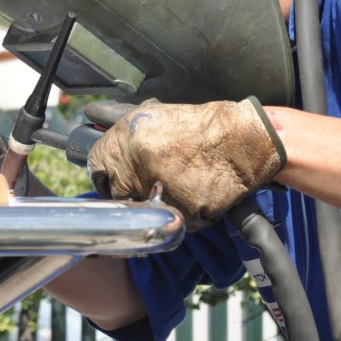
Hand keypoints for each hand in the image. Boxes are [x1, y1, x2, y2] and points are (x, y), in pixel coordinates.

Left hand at [86, 97, 285, 230]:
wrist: (244, 142)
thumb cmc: (202, 126)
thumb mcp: (153, 118)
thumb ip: (124, 138)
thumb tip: (104, 151)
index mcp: (128, 142)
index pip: (97, 168)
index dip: (107, 173)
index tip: (114, 176)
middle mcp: (139, 169)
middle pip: (118, 194)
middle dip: (131, 190)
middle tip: (153, 180)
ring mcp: (160, 194)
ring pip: (145, 212)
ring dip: (157, 203)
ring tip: (180, 183)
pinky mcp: (182, 216)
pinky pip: (172, 222)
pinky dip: (181, 212)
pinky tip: (195, 191)